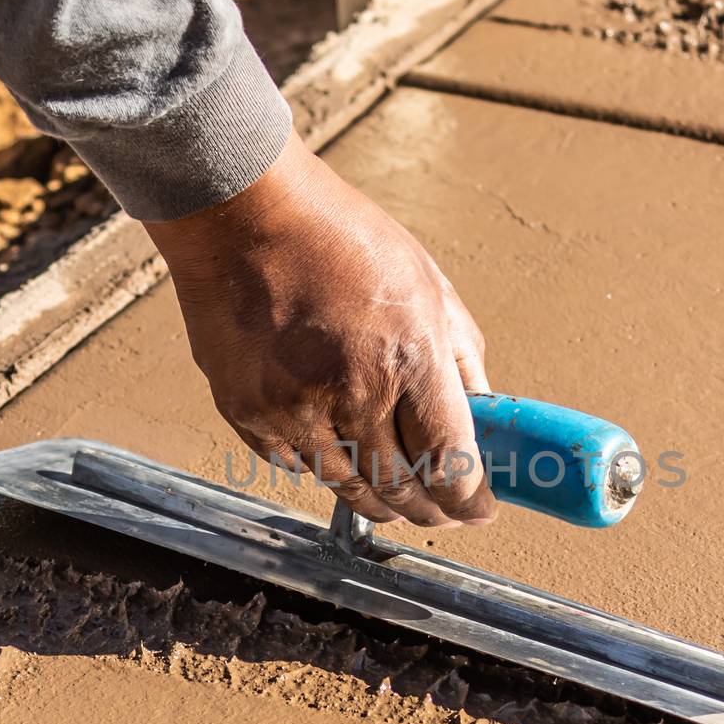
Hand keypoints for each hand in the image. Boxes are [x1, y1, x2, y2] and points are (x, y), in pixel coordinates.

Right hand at [143, 131, 497, 527]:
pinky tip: (338, 454)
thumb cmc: (337, 235)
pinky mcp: (247, 410)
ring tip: (395, 496)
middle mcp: (353, 392)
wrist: (241, 212)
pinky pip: (293, 463)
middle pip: (400, 489)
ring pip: (345, 486)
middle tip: (443, 512)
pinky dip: (321, 466)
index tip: (479, 509)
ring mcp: (293, 407)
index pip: (450, 463)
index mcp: (409, 357)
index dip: (469, 500)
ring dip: (377, 499)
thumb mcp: (427, 283)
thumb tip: (482, 412)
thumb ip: (459, 355)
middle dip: (429, 511)